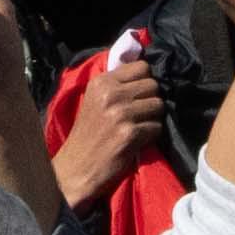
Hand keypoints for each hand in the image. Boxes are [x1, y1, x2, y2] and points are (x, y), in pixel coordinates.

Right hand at [49, 65, 163, 206]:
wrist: (76, 168)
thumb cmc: (88, 134)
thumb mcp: (95, 100)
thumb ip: (117, 85)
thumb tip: (147, 72)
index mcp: (101, 82)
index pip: (142, 66)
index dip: (144, 81)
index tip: (138, 94)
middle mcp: (111, 94)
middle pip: (153, 85)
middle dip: (151, 99)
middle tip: (140, 113)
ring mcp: (121, 114)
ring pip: (159, 105)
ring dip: (153, 118)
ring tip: (139, 127)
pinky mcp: (129, 134)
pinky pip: (157, 127)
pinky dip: (151, 135)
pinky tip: (138, 141)